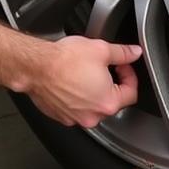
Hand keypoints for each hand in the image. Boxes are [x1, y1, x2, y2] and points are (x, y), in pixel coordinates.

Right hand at [27, 37, 142, 127]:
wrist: (35, 66)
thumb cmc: (64, 60)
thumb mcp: (101, 49)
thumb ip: (122, 53)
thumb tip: (134, 53)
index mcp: (108, 102)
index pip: (131, 93)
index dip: (130, 75)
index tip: (122, 66)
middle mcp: (92, 116)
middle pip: (112, 101)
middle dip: (111, 83)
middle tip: (103, 67)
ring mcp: (75, 118)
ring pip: (92, 105)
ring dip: (92, 91)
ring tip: (84, 72)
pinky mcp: (60, 116)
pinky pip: (74, 108)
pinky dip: (76, 97)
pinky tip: (70, 81)